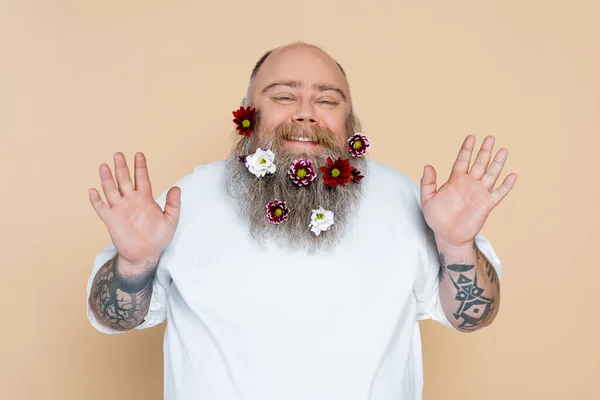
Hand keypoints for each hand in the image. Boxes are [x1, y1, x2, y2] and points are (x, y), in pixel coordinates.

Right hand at [89, 152, 180, 266]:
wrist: (145, 255)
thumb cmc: (158, 239)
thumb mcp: (171, 220)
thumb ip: (173, 204)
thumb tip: (177, 187)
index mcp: (145, 199)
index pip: (142, 178)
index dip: (140, 166)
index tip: (139, 154)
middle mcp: (131, 201)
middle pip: (124, 180)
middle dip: (121, 167)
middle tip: (118, 153)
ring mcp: (120, 209)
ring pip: (111, 190)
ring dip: (107, 178)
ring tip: (104, 165)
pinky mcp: (111, 219)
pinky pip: (101, 208)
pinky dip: (96, 199)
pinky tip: (93, 190)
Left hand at [420, 135, 516, 246]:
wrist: (448, 236)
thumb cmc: (437, 218)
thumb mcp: (427, 199)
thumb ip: (427, 183)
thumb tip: (428, 166)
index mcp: (455, 180)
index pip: (462, 160)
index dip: (467, 149)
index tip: (471, 137)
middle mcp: (469, 184)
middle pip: (479, 163)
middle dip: (485, 151)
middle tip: (490, 137)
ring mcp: (479, 193)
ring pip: (491, 174)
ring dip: (497, 163)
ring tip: (503, 150)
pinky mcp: (487, 204)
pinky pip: (499, 193)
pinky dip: (506, 185)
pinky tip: (512, 175)